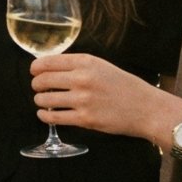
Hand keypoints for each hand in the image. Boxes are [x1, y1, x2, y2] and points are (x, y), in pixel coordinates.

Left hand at [29, 53, 172, 141]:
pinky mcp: (85, 119)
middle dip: (36, 85)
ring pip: (45, 99)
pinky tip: (44, 114)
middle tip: (38, 88)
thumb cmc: (125, 86)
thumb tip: (49, 67)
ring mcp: (83, 100)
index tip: (34, 72)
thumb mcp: (102, 66)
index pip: (48, 62)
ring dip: (40, 101)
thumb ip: (78, 66)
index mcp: (86, 62)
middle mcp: (82, 79)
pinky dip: (44, 116)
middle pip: (43, 80)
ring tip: (42, 101)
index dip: (36, 68)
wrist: (147, 108)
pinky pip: (54, 117)